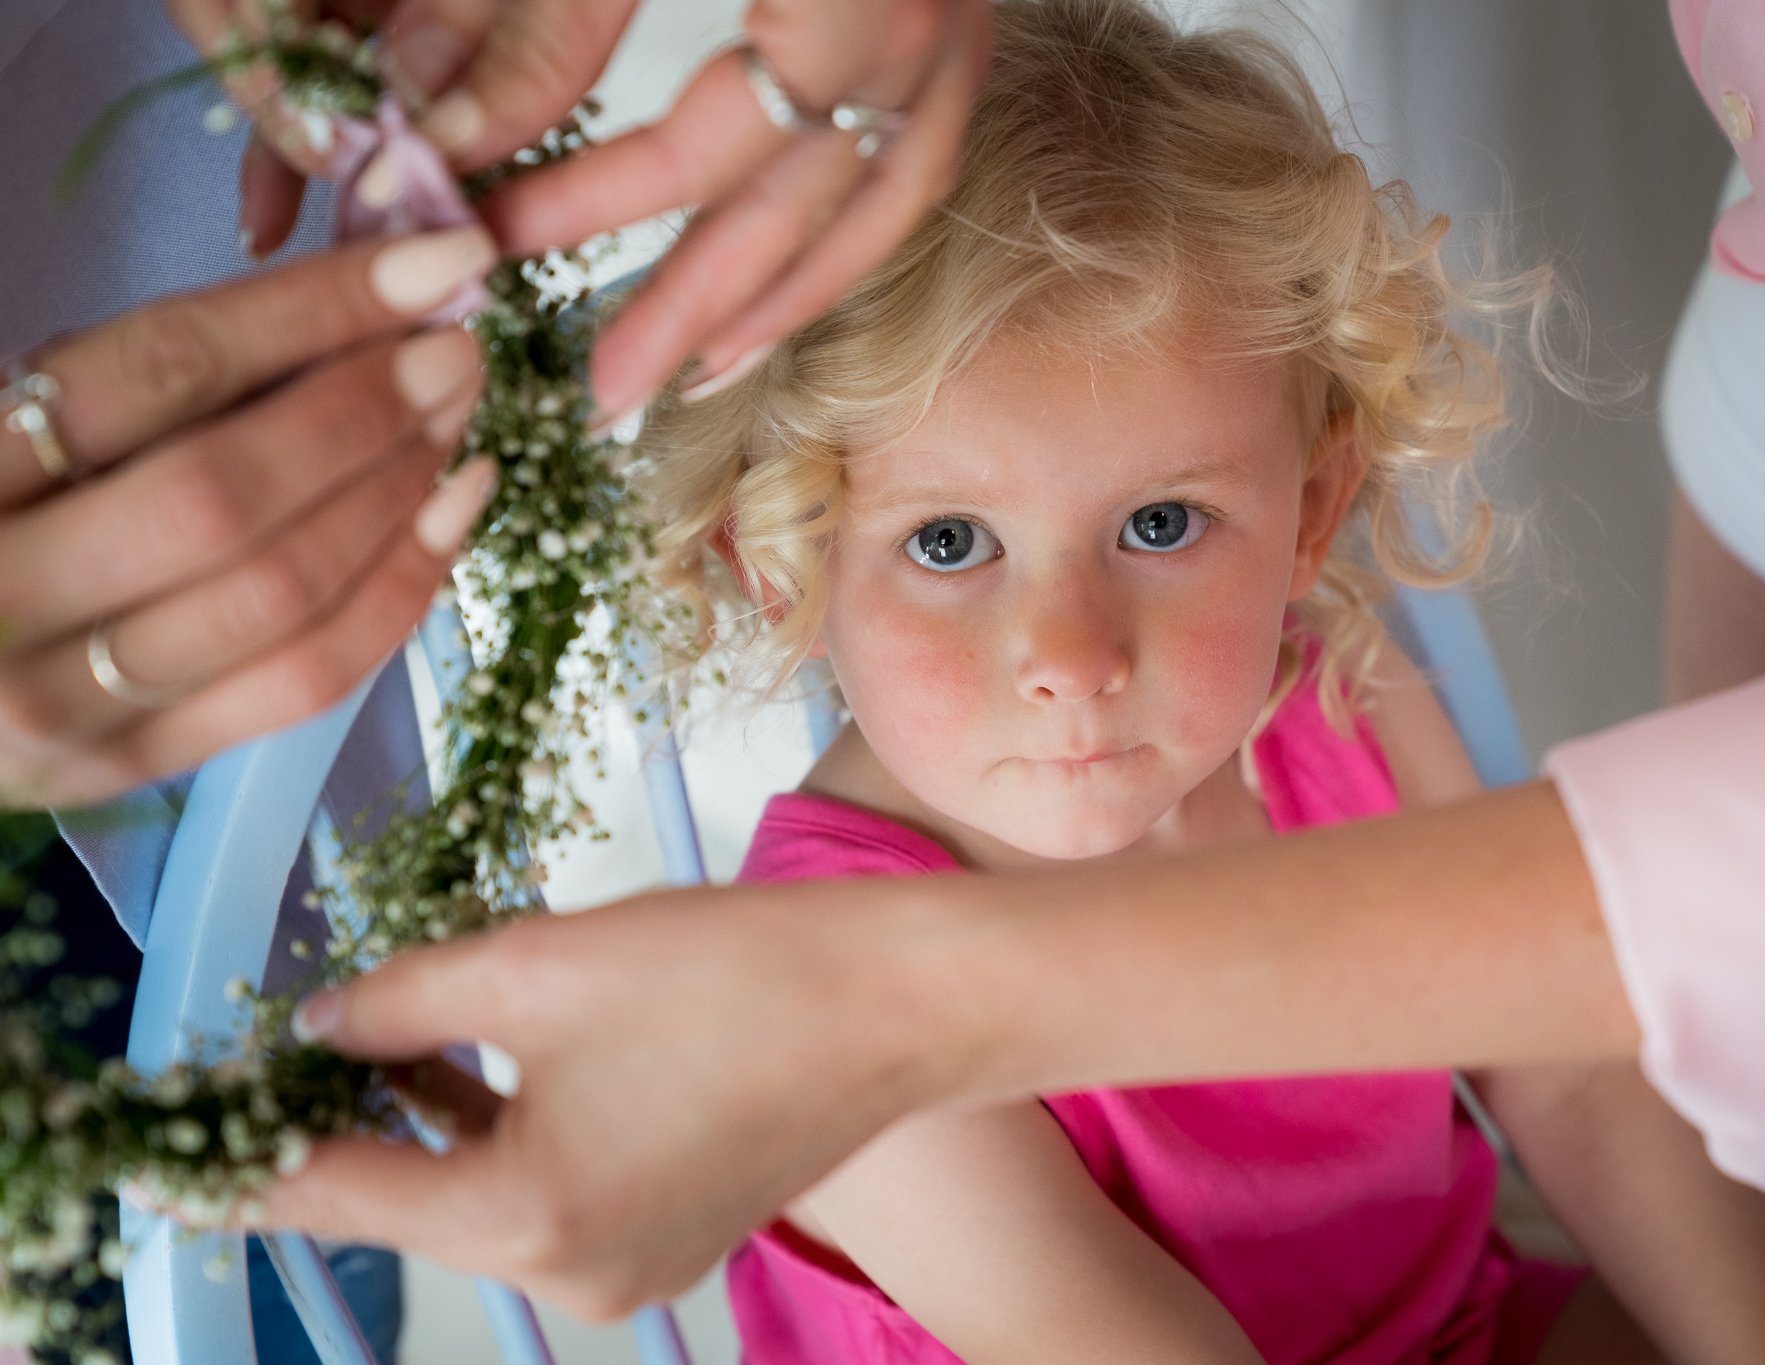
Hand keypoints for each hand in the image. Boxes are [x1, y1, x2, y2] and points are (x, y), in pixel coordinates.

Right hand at [0, 227, 497, 806]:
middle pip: (226, 493)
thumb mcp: (22, 416)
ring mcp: (62, 702)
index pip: (157, 372)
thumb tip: (359, 307)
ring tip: (460, 416)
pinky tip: (454, 508)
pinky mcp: (130, 767)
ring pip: (281, 594)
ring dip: (399, 493)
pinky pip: (306, 680)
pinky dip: (403, 587)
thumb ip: (156, 378)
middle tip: (457, 347)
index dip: (312, 309)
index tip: (434, 261)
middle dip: (368, 409)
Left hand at [166, 0, 993, 417]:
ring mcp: (957, 41)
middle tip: (604, 392)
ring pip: (876, 211)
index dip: (591, 203)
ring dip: (785, 299)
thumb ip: (545, 19)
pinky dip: (845, 234)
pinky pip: (913, 168)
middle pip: (797, 209)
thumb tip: (435, 127)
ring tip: (699, 369)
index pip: (705, 144)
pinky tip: (786, 268)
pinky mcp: (960, 35)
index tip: (492, 237)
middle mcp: (920, 35)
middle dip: (693, 309)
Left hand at [245, 884, 966, 1318]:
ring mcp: (626, 1273)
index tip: (194, 1113)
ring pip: (480, 1203)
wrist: (899, 1002)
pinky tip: (494, 1061)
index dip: (248, 1147)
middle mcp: (567, 1277)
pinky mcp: (669, 1245)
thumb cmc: (730, 973)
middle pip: (408, 1204)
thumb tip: (321, 1025)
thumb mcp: (537, 964)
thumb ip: (402, 1002)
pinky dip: (508, 1142)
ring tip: (401, 1029)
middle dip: (350, 1119)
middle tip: (311, 1030)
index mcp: (521, 1218)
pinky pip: (550, 1203)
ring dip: (432, 1124)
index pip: (332, 1193)